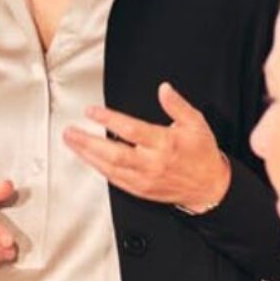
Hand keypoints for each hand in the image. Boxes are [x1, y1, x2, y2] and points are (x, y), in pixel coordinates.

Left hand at [64, 83, 233, 211]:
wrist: (209, 187)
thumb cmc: (201, 154)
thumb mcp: (196, 123)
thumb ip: (177, 105)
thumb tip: (164, 89)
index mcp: (164, 144)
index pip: (131, 130)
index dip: (109, 120)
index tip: (92, 111)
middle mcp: (152, 163)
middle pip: (114, 153)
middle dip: (88, 142)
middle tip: (70, 131)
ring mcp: (144, 179)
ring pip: (110, 168)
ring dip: (88, 155)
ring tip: (72, 142)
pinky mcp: (141, 190)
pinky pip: (115, 180)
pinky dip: (99, 168)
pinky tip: (88, 159)